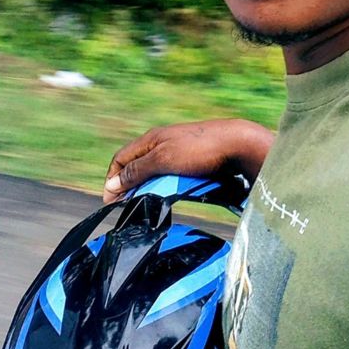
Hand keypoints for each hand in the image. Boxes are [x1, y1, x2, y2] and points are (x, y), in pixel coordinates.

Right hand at [103, 118, 273, 203]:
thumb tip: (113, 182)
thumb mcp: (164, 159)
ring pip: (153, 173)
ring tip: (146, 206)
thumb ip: (138, 170)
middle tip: (126, 209)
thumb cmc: (200, 149)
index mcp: (151, 139)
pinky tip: (168, 198)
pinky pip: (170, 176)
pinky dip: (163, 188)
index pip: (120, 159)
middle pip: (135, 166)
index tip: (110, 203)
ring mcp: (178, 152)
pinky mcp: (192, 161)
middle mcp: (162, 143)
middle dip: (127, 186)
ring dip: (146, 188)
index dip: (112, 180)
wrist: (238, 144)